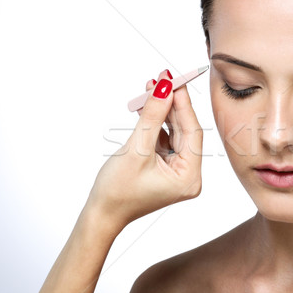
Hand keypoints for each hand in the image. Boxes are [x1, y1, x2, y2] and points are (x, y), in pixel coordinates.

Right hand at [86, 70, 202, 231]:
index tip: (174, 80)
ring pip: (174, 131)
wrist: (100, 214)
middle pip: (184, 130)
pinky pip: (164, 138)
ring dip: (162, 110)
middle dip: (172, 104)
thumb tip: (165, 87)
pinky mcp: (165, 167)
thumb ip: (152, 116)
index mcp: (189, 177)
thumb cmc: (116, 191)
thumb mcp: (136, 149)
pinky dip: (155, 123)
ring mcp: (177, 171)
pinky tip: (146, 105)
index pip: (193, 132)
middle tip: (162, 78)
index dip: (183, 104)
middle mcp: (188, 174)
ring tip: (150, 88)